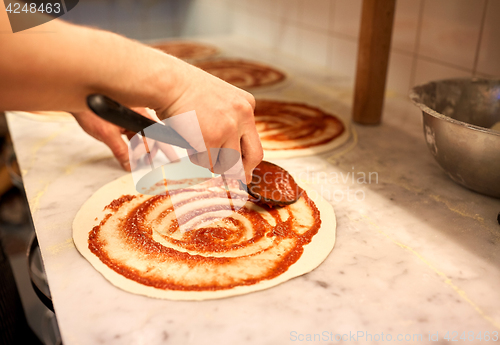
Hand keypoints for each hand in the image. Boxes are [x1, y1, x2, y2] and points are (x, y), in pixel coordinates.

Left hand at [72, 108, 178, 170]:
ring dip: (141, 152)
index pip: (156, 136)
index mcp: (140, 115)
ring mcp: (131, 119)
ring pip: (143, 138)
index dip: (166, 149)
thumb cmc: (91, 110)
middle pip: (152, 138)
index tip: (174, 160)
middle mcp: (139, 116)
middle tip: (148, 166)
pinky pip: (134, 136)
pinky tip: (130, 156)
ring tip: (138, 163)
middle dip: (151, 153)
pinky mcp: (124, 122)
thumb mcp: (106, 133)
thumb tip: (129, 165)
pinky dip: (133, 147)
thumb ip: (120, 150)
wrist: (78, 98)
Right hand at [155, 60, 263, 182]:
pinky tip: (188, 139)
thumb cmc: (186, 92)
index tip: (241, 170)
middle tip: (234, 180)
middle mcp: (243, 115)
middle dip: (243, 172)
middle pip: (254, 157)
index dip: (246, 159)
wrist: (168, 82)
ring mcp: (228, 127)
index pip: (254, 140)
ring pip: (227, 163)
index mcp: (247, 104)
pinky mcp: (212, 138)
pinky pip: (207, 162)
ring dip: (211, 162)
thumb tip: (235, 158)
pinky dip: (195, 157)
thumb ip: (230, 123)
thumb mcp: (218, 101)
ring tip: (195, 143)